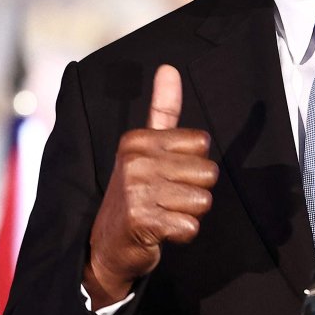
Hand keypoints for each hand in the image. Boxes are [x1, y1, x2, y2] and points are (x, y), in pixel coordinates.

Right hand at [84, 65, 217, 308]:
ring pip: (202, 201)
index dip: (193, 164)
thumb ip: (162, 111)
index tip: (167, 175)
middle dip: (195, 192)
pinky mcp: (141, 221)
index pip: (202, 143)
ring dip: (188, 214)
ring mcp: (136, 191)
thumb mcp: (145, 149)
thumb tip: (169, 68)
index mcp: (138, 140)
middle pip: (208, 173)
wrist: (106, 247)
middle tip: (166, 199)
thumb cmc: (136, 196)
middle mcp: (135, 161)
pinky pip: (190, 226)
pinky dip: (180, 234)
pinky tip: (160, 232)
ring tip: (163, 214)